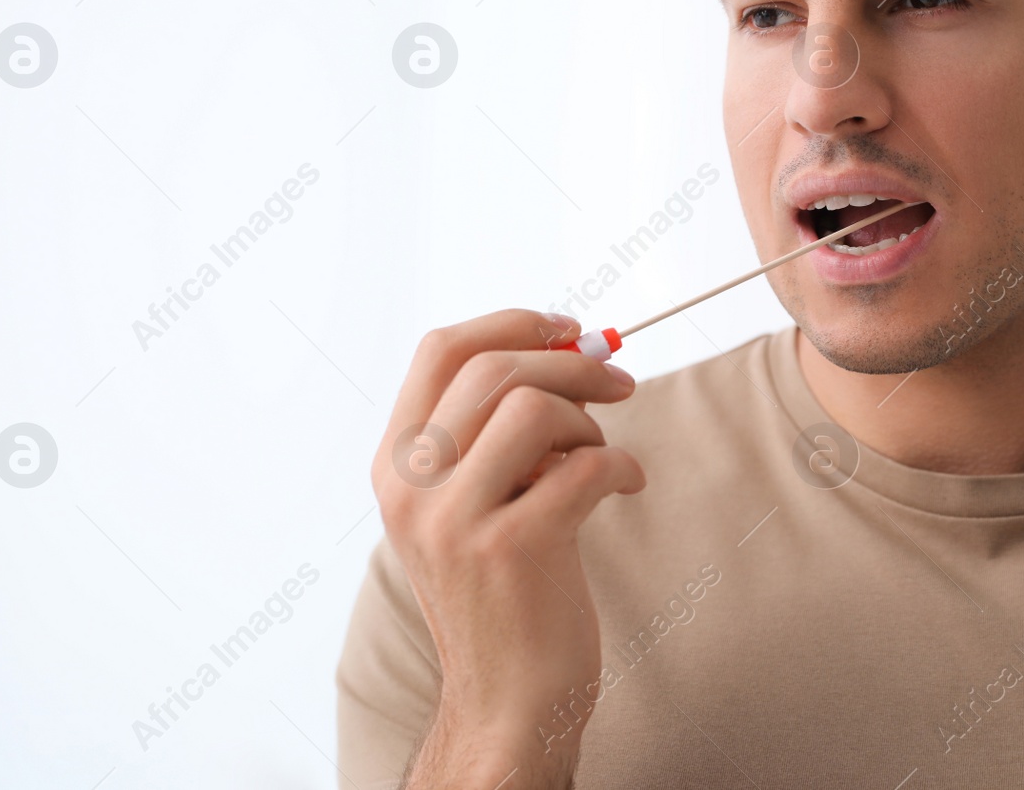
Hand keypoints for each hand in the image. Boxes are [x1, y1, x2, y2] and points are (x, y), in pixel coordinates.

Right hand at [371, 310, 645, 789]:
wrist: (507, 701)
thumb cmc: (503, 594)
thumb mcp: (467, 507)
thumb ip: (492, 433)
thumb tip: (568, 348)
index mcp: (394, 465)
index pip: (440, 349)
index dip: (512, 322)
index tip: (567, 329)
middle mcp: (412, 488)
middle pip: (493, 368)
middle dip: (572, 362)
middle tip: (620, 380)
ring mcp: (456, 520)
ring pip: (534, 407)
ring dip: (590, 419)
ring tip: (603, 452)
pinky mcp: (511, 550)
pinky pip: (583, 465)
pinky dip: (621, 464)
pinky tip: (628, 484)